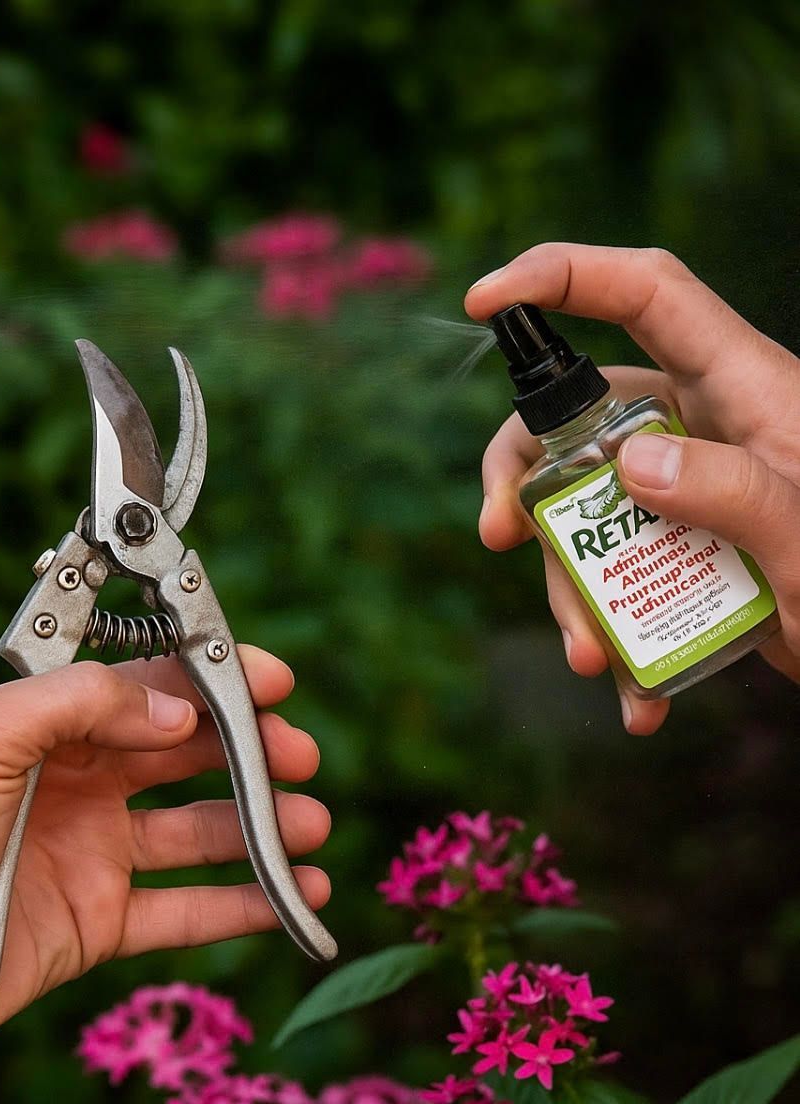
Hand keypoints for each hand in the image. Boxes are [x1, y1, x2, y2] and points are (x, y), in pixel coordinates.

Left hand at [0, 648, 329, 1049]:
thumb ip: (79, 702)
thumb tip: (175, 711)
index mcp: (46, 729)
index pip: (149, 691)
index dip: (215, 682)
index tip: (275, 683)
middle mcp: (78, 785)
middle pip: (187, 757)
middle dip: (252, 751)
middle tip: (301, 758)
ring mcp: (93, 854)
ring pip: (200, 832)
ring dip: (262, 825)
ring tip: (313, 826)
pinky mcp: (102, 922)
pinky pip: (189, 909)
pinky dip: (247, 903)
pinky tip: (296, 894)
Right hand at [465, 243, 799, 733]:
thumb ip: (733, 491)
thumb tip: (631, 463)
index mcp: (745, 387)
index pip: (647, 294)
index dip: (564, 276)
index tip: (485, 301)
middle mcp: (706, 427)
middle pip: (579, 416)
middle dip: (525, 477)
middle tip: (500, 535)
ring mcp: (692, 491)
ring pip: (590, 514)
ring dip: (576, 592)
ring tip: (595, 661)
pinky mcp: (689, 553)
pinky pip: (625, 580)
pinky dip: (622, 641)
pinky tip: (638, 700)